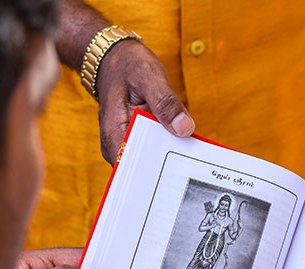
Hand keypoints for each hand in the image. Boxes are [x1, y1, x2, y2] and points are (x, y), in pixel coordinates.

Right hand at [95, 40, 194, 163]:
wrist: (117, 59)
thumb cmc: (128, 66)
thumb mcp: (149, 77)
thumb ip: (166, 103)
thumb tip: (185, 129)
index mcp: (114, 132)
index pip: (131, 167)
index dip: (154, 172)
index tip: (176, 171)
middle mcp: (115, 143)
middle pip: (142, 167)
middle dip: (166, 165)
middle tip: (190, 164)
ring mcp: (126, 141)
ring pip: (150, 159)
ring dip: (168, 154)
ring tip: (189, 154)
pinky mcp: (137, 137)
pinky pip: (153, 147)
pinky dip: (167, 144)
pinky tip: (181, 140)